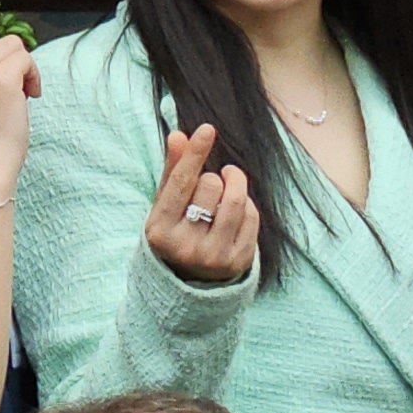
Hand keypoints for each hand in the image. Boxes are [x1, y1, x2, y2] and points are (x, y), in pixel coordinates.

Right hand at [140, 121, 261, 286]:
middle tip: (209, 185)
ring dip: (235, 182)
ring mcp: (213, 257)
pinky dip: (247, 205)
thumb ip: (172, 171)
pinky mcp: (237, 262)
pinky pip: (252, 217)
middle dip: (213, 178)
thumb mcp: (165, 205)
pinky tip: (238, 207)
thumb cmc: (175, 231)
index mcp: (160, 230)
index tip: (207, 130)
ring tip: (230, 180)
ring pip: (235, 200)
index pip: (181, 184)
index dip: (195, 154)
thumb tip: (178, 135)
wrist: (189, 282)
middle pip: (211, 186)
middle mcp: (185, 246)